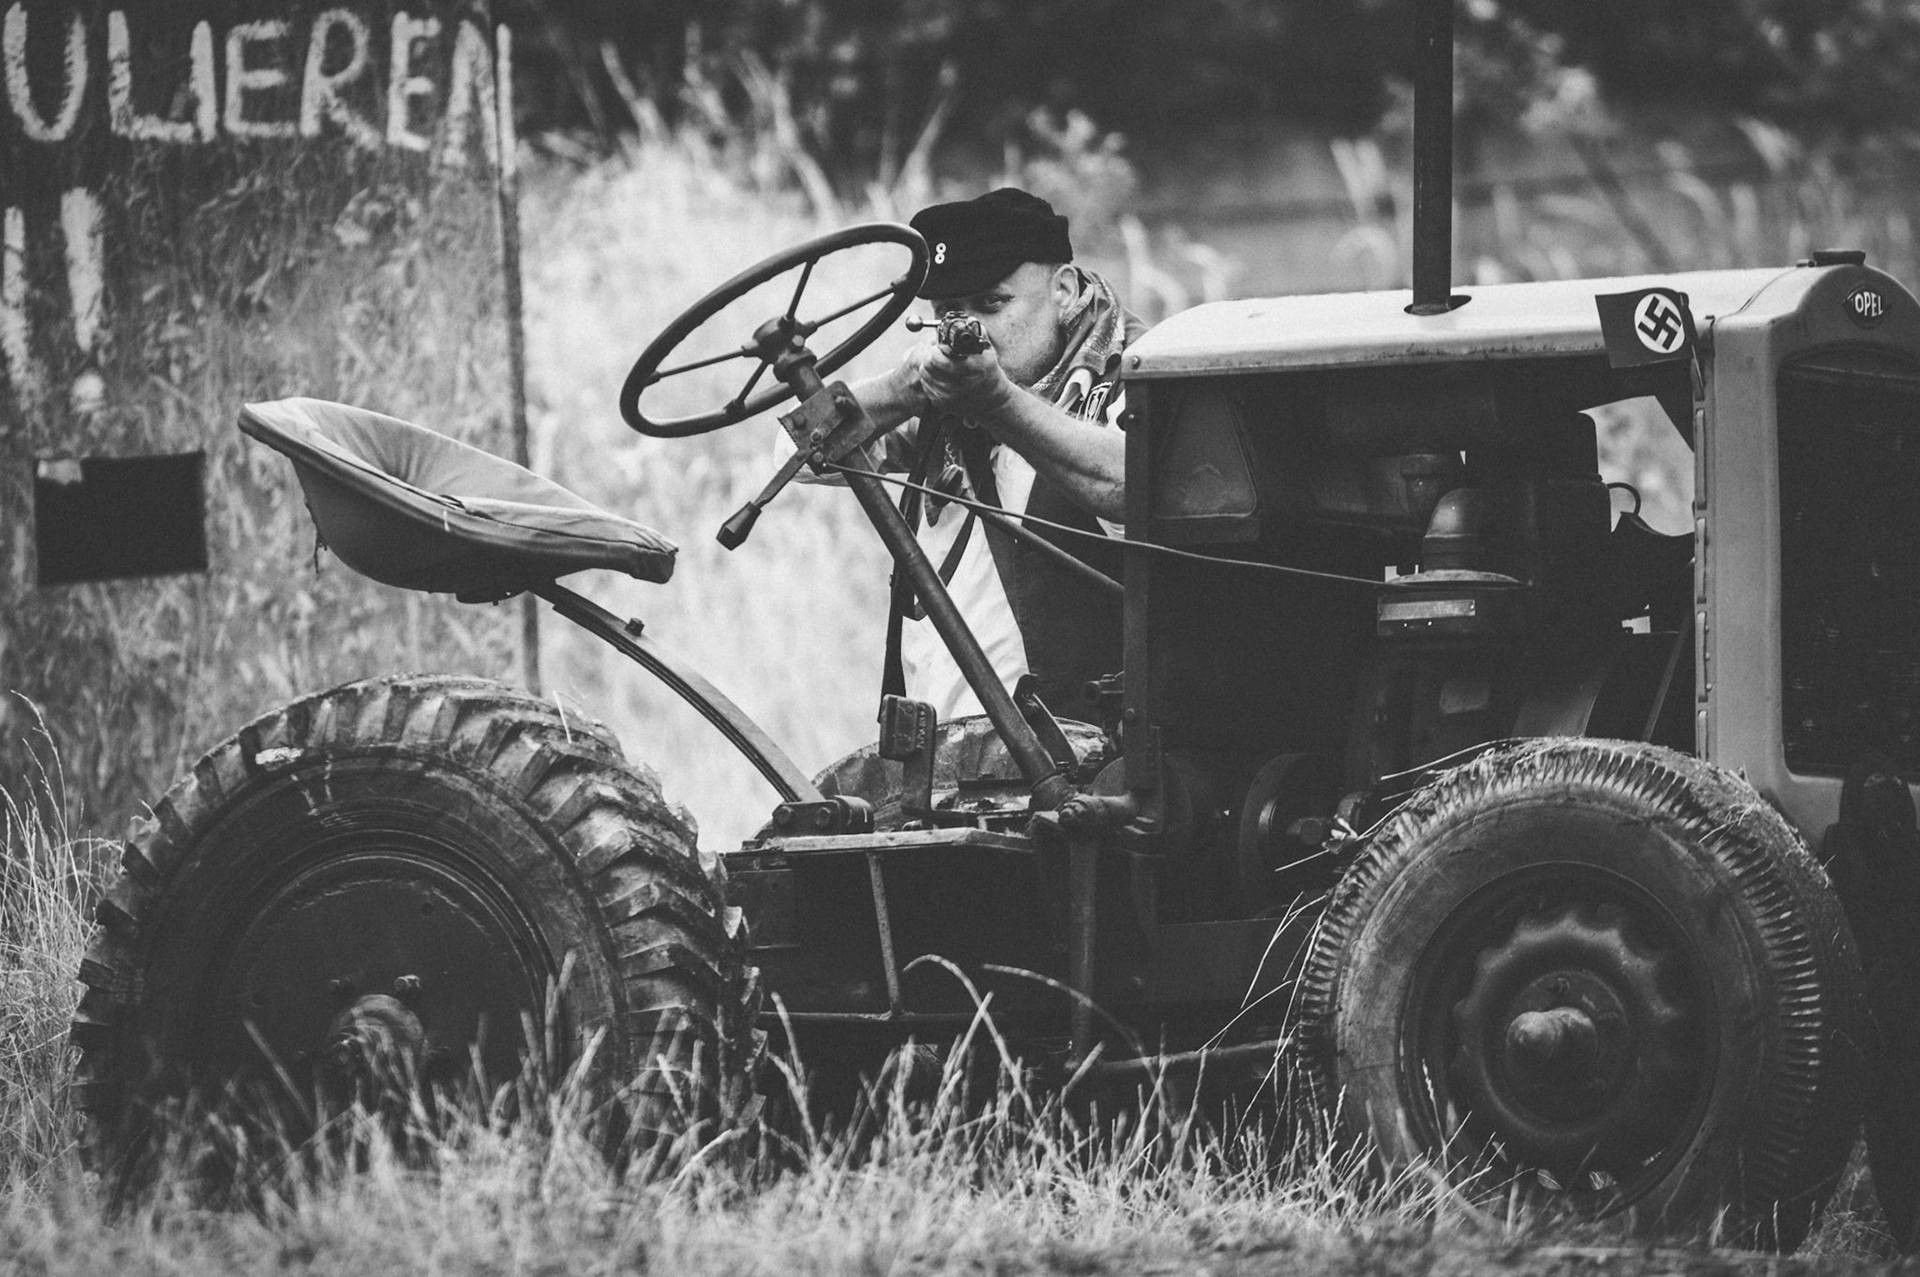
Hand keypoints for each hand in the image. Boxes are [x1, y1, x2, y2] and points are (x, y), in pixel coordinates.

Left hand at [899, 333, 1014, 419]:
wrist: (991, 401)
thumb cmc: (989, 372)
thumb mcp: (988, 351)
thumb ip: (978, 334)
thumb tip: (968, 320)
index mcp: (972, 368)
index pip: (938, 357)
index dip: (937, 348)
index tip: (941, 346)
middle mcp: (960, 384)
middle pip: (928, 365)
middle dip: (930, 356)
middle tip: (936, 353)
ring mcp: (950, 396)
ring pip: (925, 375)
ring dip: (929, 367)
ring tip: (938, 364)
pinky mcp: (943, 404)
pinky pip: (927, 386)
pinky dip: (930, 379)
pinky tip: (940, 377)